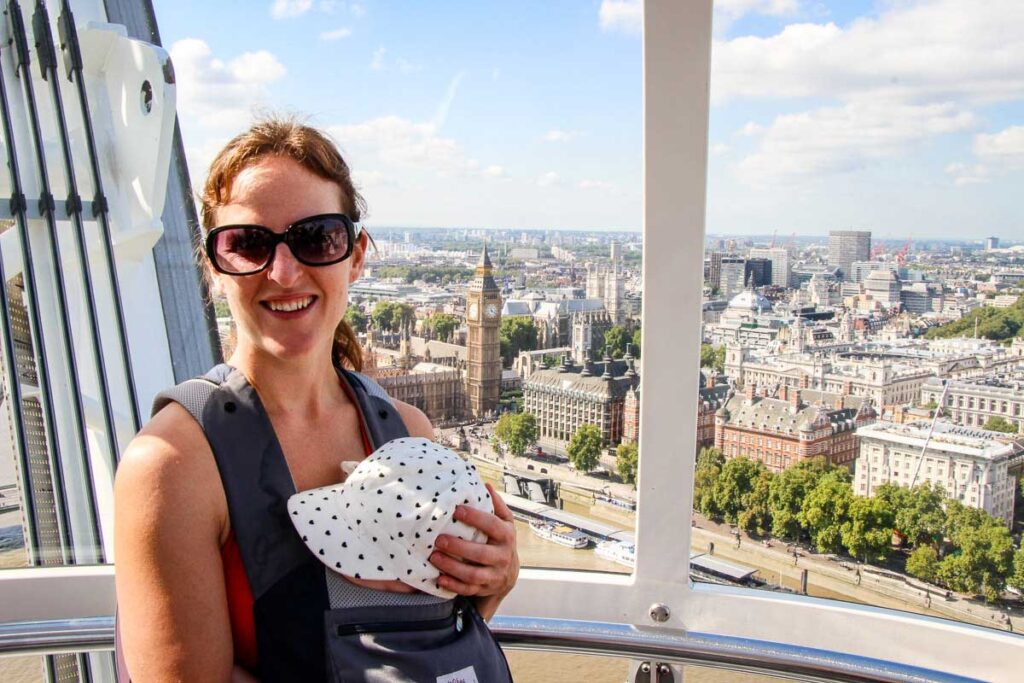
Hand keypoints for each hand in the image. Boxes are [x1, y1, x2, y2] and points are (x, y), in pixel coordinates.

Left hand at [430, 483, 518, 616]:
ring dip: (452, 567)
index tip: (457, 510)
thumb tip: (485, 485)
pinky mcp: (484, 589)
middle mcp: (503, 556)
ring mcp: (494, 575)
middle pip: (481, 553)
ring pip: (473, 574)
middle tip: (439, 539)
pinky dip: (453, 585)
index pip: (492, 525)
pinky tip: (439, 578)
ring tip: (434, 557)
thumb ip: (496, 505)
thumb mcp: (504, 522)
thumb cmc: (501, 541)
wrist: (508, 574)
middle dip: (459, 547)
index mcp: (506, 536)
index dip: (475, 518)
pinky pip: (468, 589)